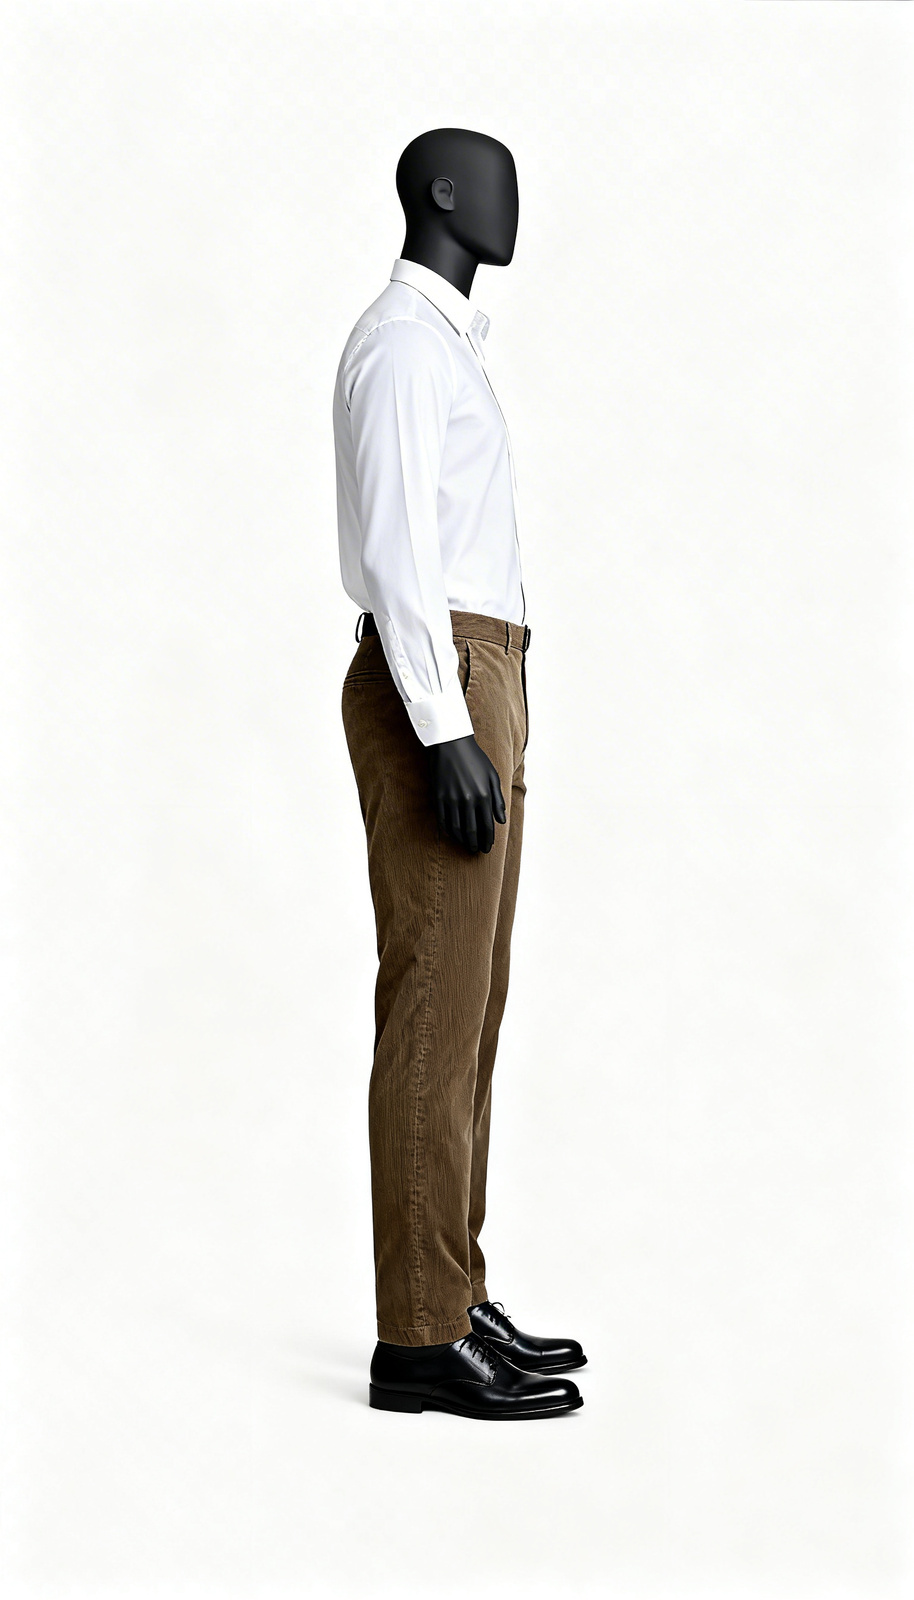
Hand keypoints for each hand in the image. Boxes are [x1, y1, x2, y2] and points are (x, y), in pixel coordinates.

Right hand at [426, 734, 506, 853]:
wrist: (451, 744)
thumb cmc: (475, 759)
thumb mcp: (492, 776)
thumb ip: (498, 800)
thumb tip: (501, 820)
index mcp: (484, 795)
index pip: (488, 825)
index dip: (488, 839)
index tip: (488, 847)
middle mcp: (468, 800)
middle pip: (472, 831)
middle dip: (476, 844)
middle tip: (477, 851)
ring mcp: (452, 800)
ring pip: (457, 829)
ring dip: (462, 840)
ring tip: (466, 845)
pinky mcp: (439, 797)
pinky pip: (443, 821)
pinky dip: (449, 831)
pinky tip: (453, 835)